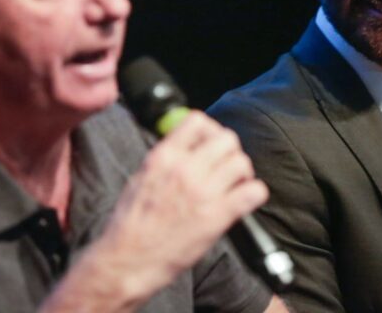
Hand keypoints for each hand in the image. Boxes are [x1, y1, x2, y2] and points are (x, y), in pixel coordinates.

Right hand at [41, 111, 267, 311]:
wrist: (128, 260)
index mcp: (164, 157)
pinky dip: (254, 194)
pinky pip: (253, 192)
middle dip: (230, 151)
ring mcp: (203, 192)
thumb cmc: (130, 224)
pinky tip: (243, 201)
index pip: (197, 121)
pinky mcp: (217, 217)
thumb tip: (188, 146)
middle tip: (226, 166)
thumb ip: (166, 158)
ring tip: (235, 185)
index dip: (210, 130)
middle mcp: (185, 169)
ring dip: (242, 173)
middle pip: (227, 139)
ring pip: (242, 163)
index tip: (211, 143)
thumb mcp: (141, 177)